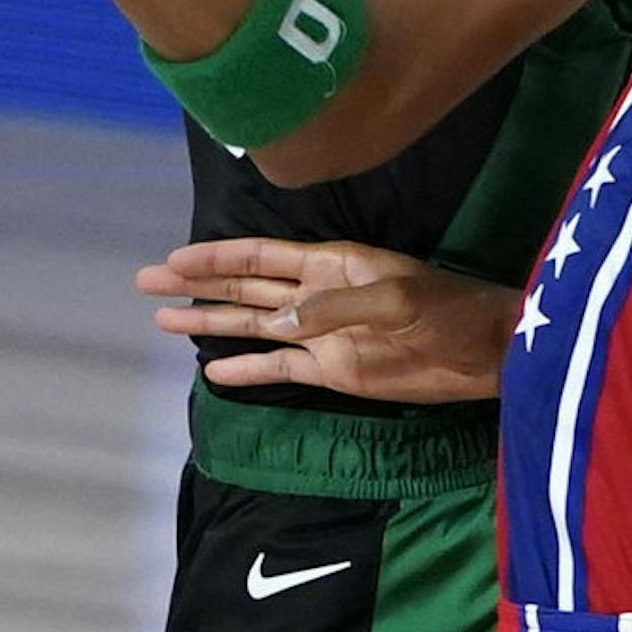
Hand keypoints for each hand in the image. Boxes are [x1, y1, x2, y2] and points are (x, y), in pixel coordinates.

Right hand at [141, 237, 516, 402]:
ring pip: (253, 326)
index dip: (216, 258)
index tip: (174, 260)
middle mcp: (317, 294)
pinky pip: (279, 369)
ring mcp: (322, 334)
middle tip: (147, 283)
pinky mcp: (333, 371)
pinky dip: (247, 370)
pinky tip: (214, 373)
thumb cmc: (448, 309)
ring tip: (164, 322)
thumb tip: (280, 322)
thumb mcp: (397, 297)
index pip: (261, 258)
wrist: (484, 352)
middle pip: (245, 288)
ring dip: (211, 324)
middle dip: (198, 285)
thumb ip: (338, 307)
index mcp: (331, 264)